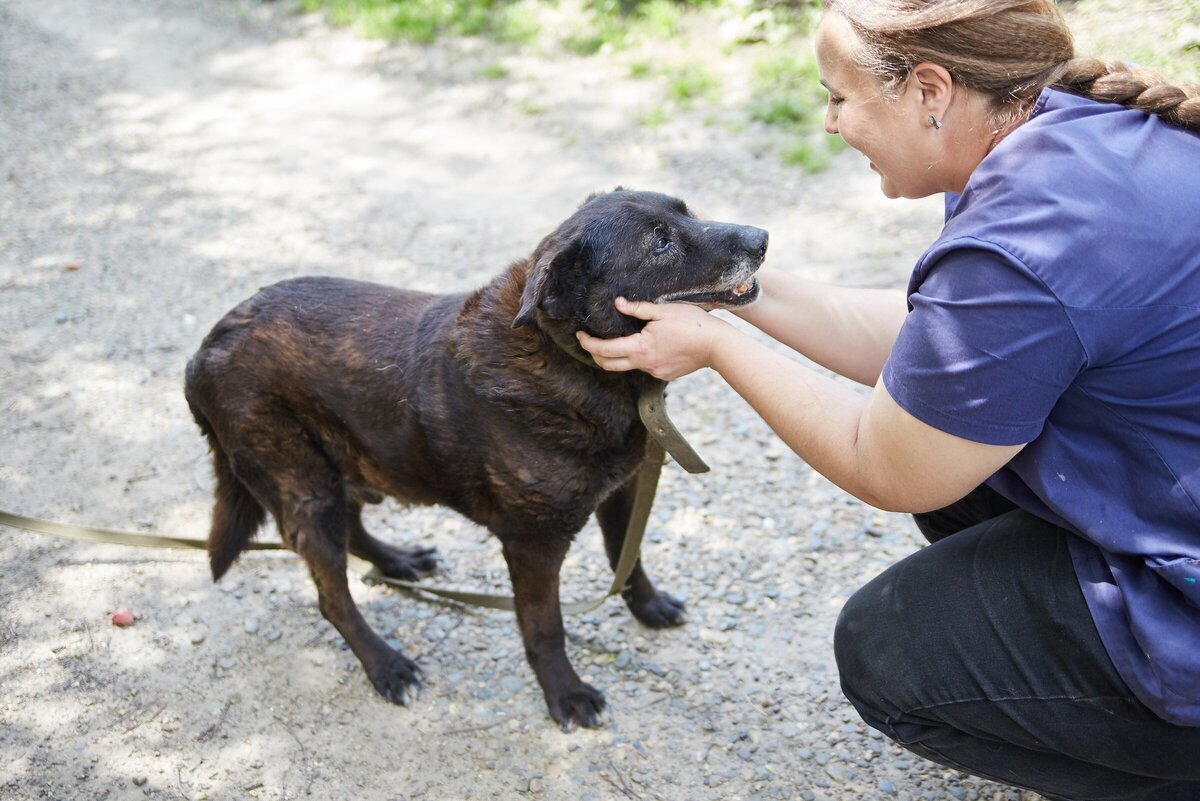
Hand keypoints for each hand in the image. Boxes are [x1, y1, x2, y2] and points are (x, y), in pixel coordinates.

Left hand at [576, 298, 729, 379]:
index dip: (588, 343)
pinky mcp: (664, 374)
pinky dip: (638, 358)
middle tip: (590, 341)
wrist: (717, 346)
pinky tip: (645, 346)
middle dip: (595, 354)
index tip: (580, 335)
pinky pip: (644, 367)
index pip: (605, 349)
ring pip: (627, 366)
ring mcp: (655, 372)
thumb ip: (638, 309)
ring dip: (618, 356)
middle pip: (609, 365)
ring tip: (617, 340)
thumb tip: (618, 303)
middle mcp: (644, 364)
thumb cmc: (692, 325)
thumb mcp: (663, 311)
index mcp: (640, 348)